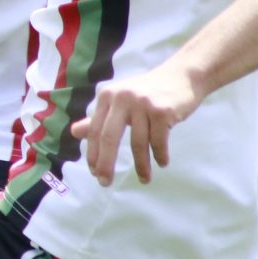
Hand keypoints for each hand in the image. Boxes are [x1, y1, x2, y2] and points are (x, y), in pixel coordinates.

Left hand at [69, 63, 202, 185]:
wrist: (183, 75)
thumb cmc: (149, 91)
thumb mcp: (120, 101)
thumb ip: (99, 118)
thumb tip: (74, 132)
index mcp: (107, 96)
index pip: (94, 130)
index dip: (93, 154)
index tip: (95, 173)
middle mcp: (122, 98)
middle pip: (108, 138)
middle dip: (106, 164)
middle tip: (105, 183)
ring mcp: (143, 103)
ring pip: (137, 143)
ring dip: (141, 165)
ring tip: (144, 179)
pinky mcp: (162, 110)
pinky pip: (158, 141)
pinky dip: (160, 155)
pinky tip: (162, 162)